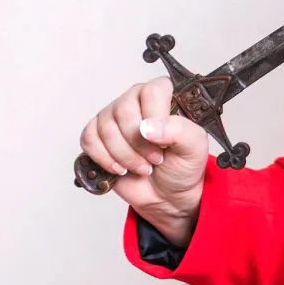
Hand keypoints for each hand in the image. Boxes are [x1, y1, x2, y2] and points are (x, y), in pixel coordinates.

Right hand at [79, 76, 208, 235]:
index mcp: (163, 98)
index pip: (153, 90)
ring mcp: (113, 118)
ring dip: (125, 155)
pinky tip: (121, 168)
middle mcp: (135, 102)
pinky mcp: (96, 136)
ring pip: (106, 128)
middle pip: (124, 110)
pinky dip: (105, 159)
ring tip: (143, 167)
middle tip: (155, 159)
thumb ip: (179, 130)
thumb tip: (148, 126)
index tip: (163, 141)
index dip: (156, 116)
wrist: (167, 194)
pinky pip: (89, 140)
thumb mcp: (194, 147)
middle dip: (139, 143)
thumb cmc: (182, 166)